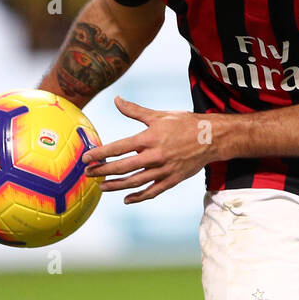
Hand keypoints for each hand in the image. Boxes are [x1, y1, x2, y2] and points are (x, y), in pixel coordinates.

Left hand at [82, 97, 215, 204]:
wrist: (212, 137)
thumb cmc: (185, 123)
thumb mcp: (159, 115)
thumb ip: (135, 111)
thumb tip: (116, 100)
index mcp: (150, 137)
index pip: (119, 148)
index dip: (100, 153)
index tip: (86, 158)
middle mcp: (155, 155)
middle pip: (123, 167)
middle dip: (103, 170)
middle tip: (88, 173)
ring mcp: (164, 169)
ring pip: (135, 182)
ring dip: (116, 186)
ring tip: (102, 187)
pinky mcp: (173, 179)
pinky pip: (153, 191)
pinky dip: (139, 197)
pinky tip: (126, 199)